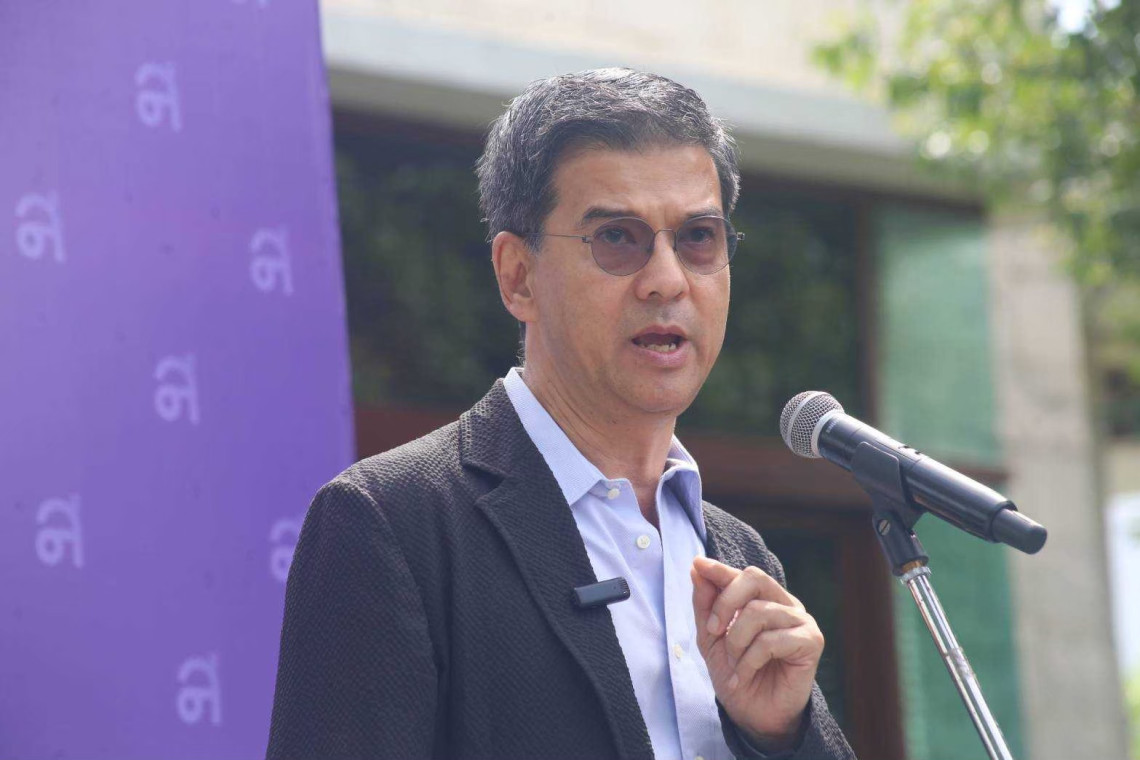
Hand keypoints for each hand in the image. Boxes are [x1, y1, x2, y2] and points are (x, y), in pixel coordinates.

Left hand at [690, 556, 822, 749]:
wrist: (753, 717)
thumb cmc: (736, 675)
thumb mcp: (711, 638)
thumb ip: (706, 605)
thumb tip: (698, 568)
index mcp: (764, 599)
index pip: (743, 574)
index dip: (720, 569)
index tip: (697, 565)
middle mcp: (786, 604)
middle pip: (755, 579)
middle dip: (725, 602)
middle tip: (712, 631)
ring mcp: (801, 621)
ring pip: (758, 612)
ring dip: (736, 642)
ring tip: (733, 665)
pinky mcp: (811, 642)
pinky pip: (770, 640)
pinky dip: (749, 660)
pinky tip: (743, 676)